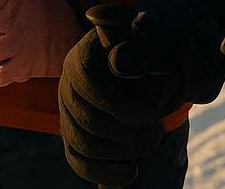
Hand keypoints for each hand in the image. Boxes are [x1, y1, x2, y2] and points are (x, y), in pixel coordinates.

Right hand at [57, 14, 184, 187]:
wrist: (146, 71)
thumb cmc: (150, 58)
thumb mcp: (150, 50)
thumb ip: (138, 54)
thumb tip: (119, 61)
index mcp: (82, 57)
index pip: (89, 85)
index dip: (120, 105)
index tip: (152, 114)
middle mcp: (67, 84)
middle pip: (88, 121)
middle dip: (129, 135)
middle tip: (158, 132)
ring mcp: (66, 112)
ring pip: (84, 146)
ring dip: (123, 153)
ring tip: (150, 144)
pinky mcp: (72, 135)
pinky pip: (79, 162)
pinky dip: (105, 173)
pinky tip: (132, 172)